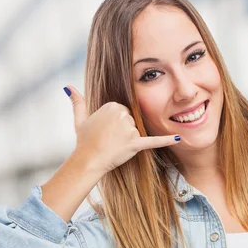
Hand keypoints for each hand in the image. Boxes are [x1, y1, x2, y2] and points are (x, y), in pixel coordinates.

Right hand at [65, 85, 181, 174]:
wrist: (87, 160)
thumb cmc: (85, 140)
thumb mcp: (80, 118)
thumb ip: (77, 101)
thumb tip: (67, 86)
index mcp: (112, 105)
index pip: (124, 111)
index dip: (117, 123)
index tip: (107, 130)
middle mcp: (122, 114)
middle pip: (132, 120)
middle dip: (124, 130)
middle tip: (111, 139)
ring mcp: (129, 129)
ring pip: (137, 131)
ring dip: (129, 139)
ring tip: (115, 145)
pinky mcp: (135, 143)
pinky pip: (153, 141)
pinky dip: (166, 140)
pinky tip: (179, 138)